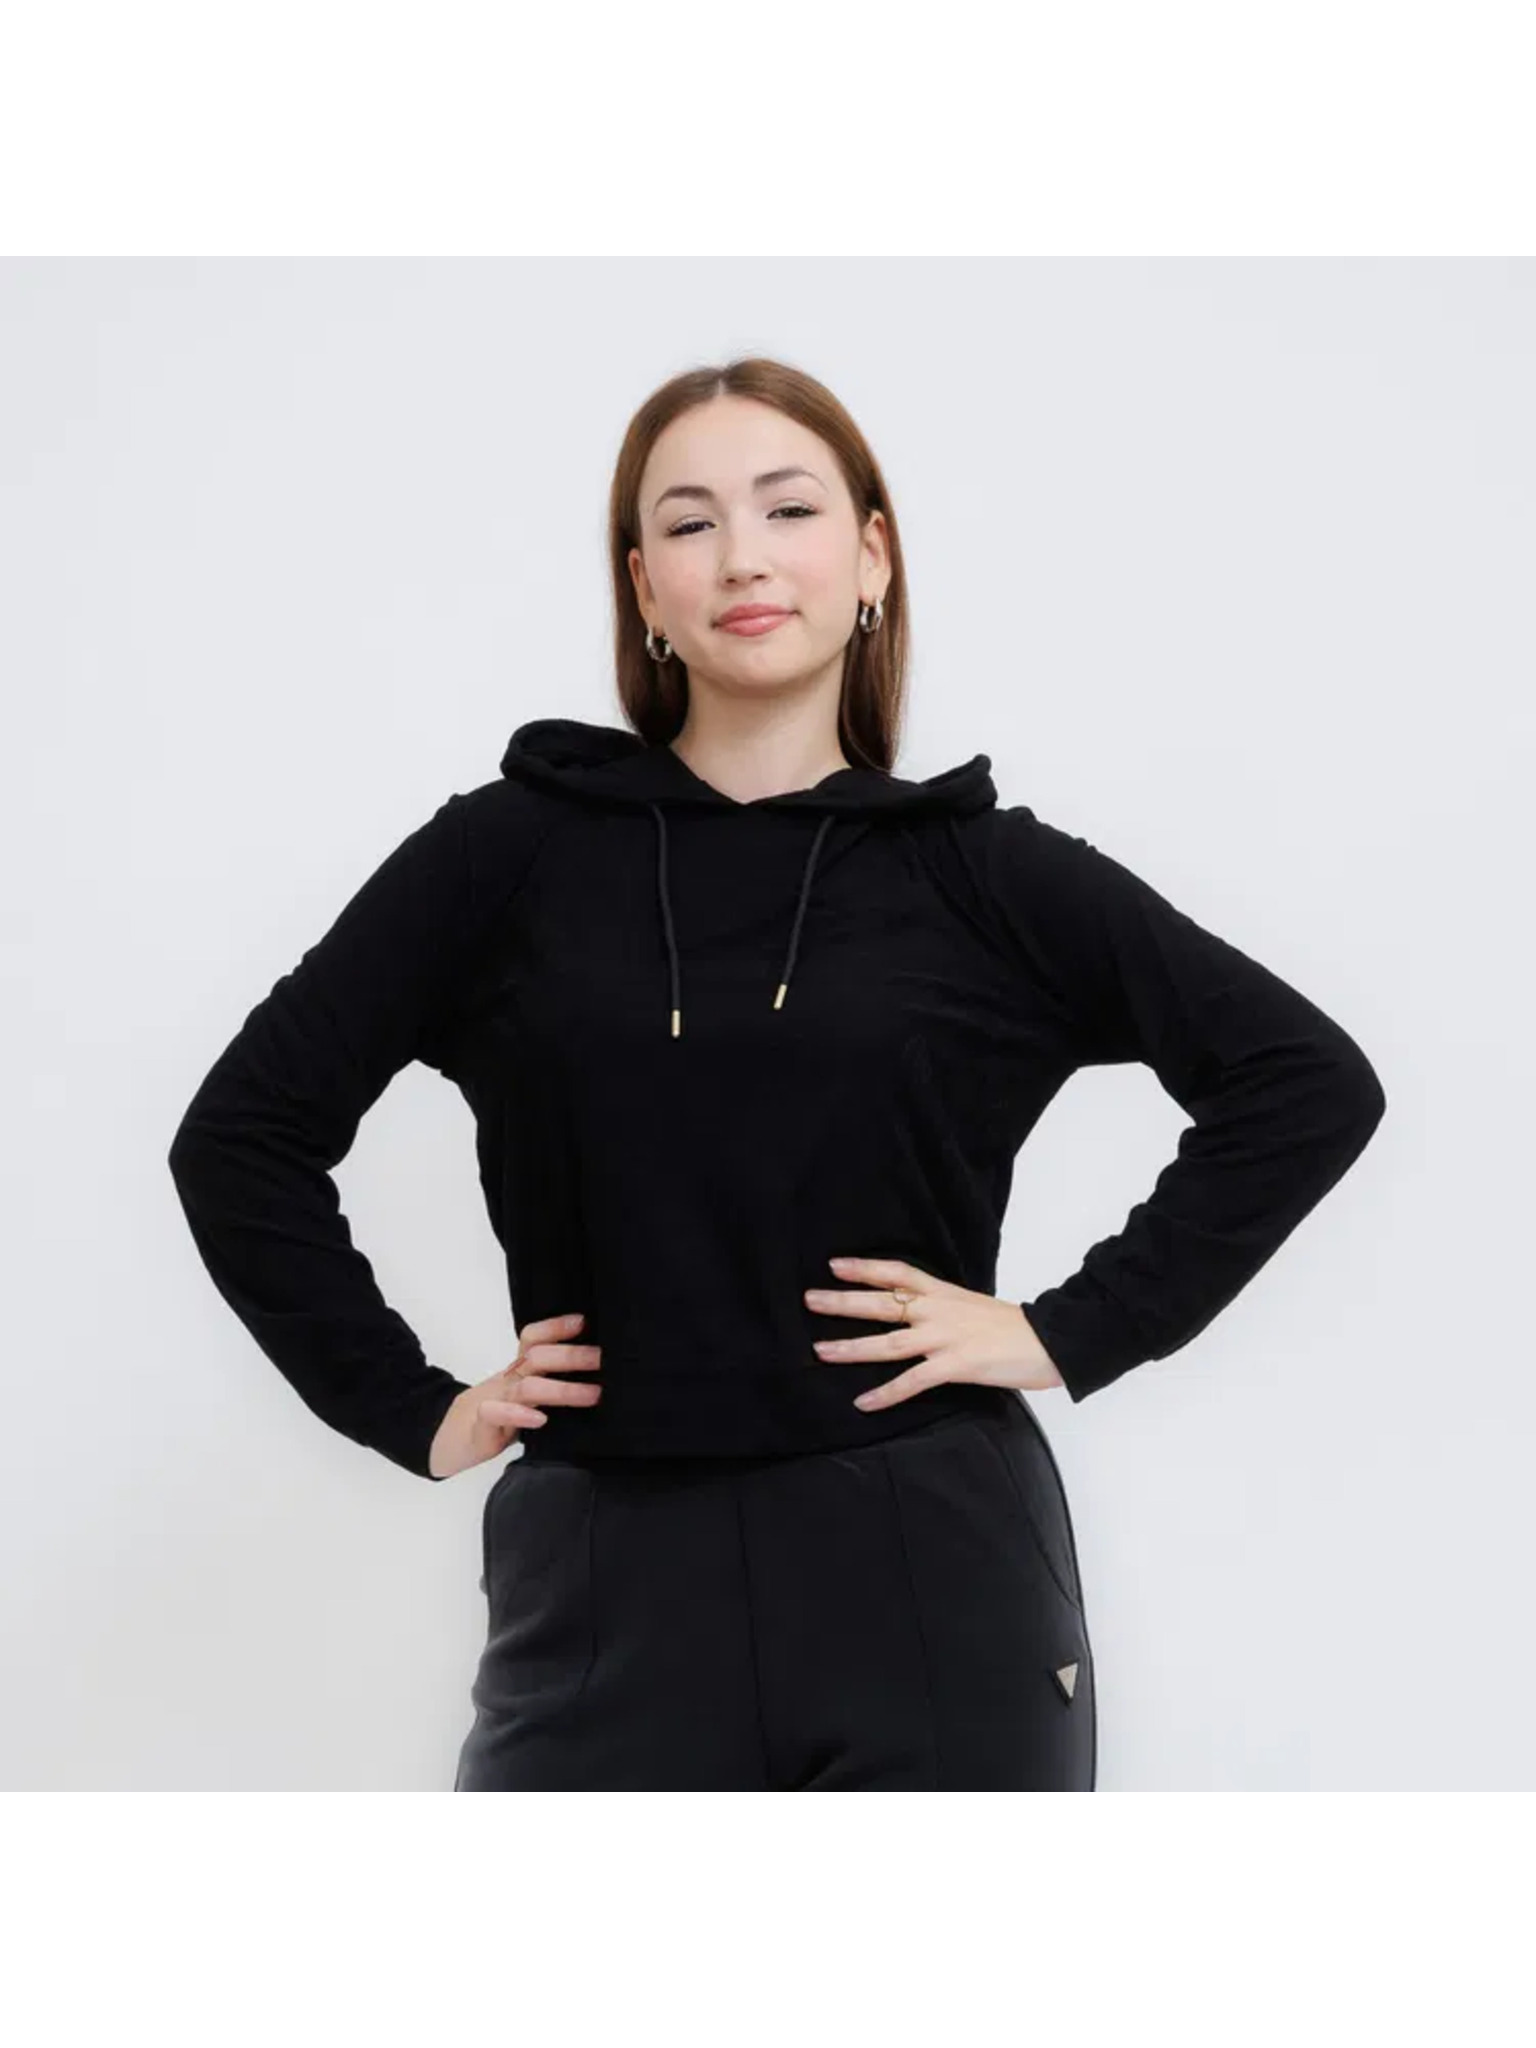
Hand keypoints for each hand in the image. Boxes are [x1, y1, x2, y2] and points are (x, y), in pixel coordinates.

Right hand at [428, 1311, 601, 1478]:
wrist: (449, 1440)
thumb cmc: (494, 1419)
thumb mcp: (523, 1398)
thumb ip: (550, 1387)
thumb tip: (597, 1381)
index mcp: (517, 1372)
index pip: (533, 1339)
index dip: (556, 1327)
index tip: (584, 1322)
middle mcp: (508, 1382)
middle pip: (536, 1357)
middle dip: (571, 1355)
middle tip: (602, 1359)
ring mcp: (494, 1403)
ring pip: (526, 1387)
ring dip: (561, 1388)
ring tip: (591, 1394)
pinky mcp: (482, 1429)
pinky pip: (495, 1414)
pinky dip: (518, 1414)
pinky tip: (540, 1419)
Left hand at [803, 1256, 1064, 1412]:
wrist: (1052, 1341)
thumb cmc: (1015, 1327)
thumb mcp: (973, 1307)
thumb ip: (944, 1309)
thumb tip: (919, 1316)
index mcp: (944, 1293)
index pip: (897, 1273)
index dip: (865, 1268)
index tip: (834, 1264)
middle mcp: (938, 1311)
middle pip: (882, 1303)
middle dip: (843, 1302)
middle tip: (809, 1300)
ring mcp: (945, 1338)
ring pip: (888, 1342)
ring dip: (851, 1347)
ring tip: (820, 1350)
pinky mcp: (955, 1365)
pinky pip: (912, 1382)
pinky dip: (885, 1393)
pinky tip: (862, 1402)